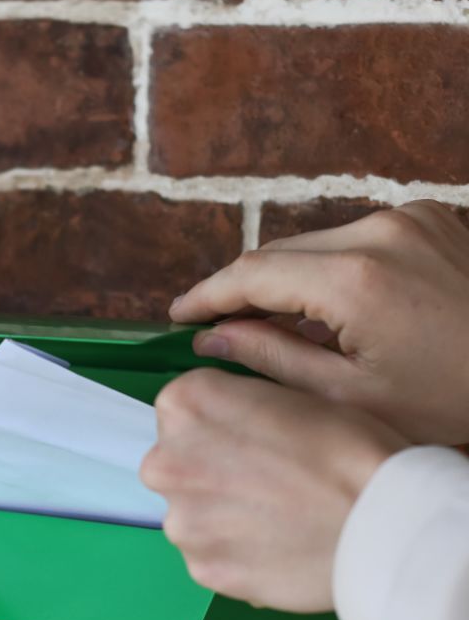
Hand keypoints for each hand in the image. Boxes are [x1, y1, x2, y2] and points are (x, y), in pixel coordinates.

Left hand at [140, 369, 406, 611]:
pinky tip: (277, 548)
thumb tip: (223, 426)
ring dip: (222, 516)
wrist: (381, 523)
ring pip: (192, 515)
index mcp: (186, 404)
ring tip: (279, 519)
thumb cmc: (350, 448)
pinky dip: (236, 554)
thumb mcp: (291, 393)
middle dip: (210, 472)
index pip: (183, 411)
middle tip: (267, 482)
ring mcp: (181, 522)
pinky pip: (211, 556)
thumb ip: (238, 406)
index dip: (222, 424)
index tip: (256, 437)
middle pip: (177, 464)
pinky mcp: (200, 569)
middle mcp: (166, 463)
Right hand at [170, 200, 468, 443]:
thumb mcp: (351, 398)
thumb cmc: (454, 402)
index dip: (207, 295)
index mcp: (357, 278)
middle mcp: (382, 231)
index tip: (178, 317)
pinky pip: (357, 240)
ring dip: (287, 281)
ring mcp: (412, 218)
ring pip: (318, 243)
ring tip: (268, 330)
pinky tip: (326, 315)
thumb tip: (214, 337)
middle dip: (244, 290)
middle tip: (212, 328)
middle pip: (282, 251)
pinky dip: (330, 270)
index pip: (254, 273)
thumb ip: (272, 360)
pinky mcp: (433, 218)